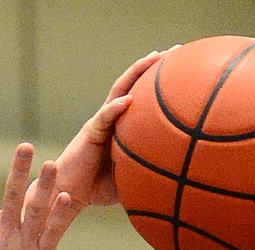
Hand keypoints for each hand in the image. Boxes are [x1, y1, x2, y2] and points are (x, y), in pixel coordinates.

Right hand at [0, 145, 74, 249]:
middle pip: (12, 196)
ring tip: (51, 164)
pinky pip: (51, 232)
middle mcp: (3, 234)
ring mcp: (24, 245)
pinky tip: (65, 195)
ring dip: (43, 187)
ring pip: (35, 210)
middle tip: (26, 146)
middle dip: (18, 170)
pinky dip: (58, 215)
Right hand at [47, 52, 166, 212]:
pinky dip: (115, 108)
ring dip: (136, 72)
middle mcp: (112, 118)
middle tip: (177, 50)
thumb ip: (146, 167)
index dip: (159, 82)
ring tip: (154, 58)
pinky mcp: (90, 132)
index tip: (183, 68)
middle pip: (134, 83)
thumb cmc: (97, 188)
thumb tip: (174, 173)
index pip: (143, 96)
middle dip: (153, 65)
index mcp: (122, 126)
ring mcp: (101, 122)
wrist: (70, 194)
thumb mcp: (129, 176)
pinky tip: (128, 100)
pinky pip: (103, 117)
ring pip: (119, 91)